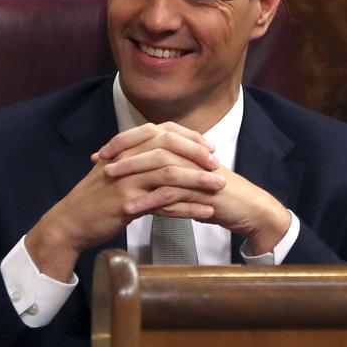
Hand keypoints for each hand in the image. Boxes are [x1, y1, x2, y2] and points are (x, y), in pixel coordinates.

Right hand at [26, 123, 224, 279]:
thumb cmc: (97, 199)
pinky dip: (187, 207)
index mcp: (125, 148)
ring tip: (219, 186)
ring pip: (169, 172)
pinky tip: (205, 211)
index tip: (209, 147)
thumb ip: (138, 160)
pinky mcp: (127, 202)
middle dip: (197, 154)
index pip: (162, 131)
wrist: (71, 222)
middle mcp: (126, 158)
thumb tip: (167, 153)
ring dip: (198, 179)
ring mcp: (126, 179)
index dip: (188, 137)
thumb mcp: (116, 171)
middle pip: (168, 146)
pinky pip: (164, 202)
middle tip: (217, 164)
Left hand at [94, 127, 292, 255]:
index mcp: (185, 149)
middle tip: (99, 162)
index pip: (150, 137)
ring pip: (158, 166)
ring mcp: (196, 170)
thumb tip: (138, 177)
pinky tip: (130, 209)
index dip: (124, 142)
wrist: (247, 209)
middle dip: (122, 153)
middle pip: (151, 146)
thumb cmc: (216, 196)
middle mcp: (190, 154)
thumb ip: (166, 177)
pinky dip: (148, 200)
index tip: (101, 153)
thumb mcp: (187, 182)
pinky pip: (170, 193)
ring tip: (108, 181)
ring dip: (131, 173)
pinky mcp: (201, 190)